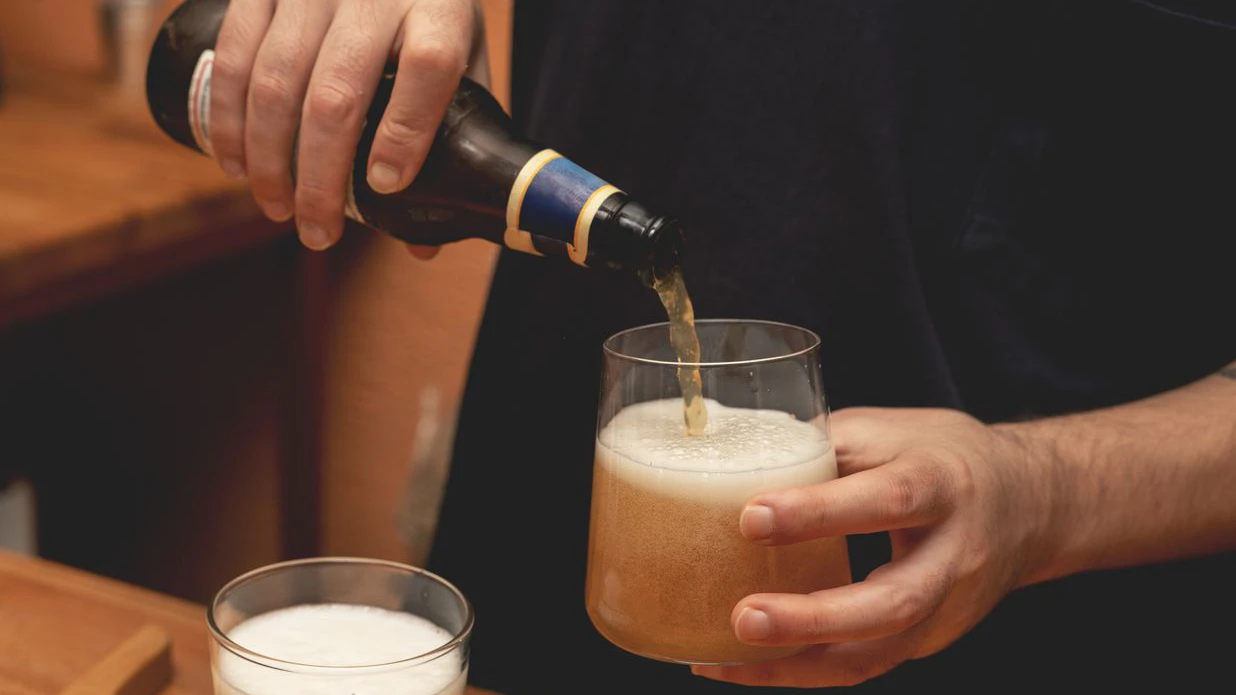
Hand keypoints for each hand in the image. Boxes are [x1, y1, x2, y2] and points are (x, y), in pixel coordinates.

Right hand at [209, 0, 485, 253]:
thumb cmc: (428, 5)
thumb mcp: (462, 53)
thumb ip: (453, 135)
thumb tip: (423, 243)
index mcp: (438, 11)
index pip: (427, 68)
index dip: (404, 134)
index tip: (385, 187)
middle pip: (338, 95)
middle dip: (320, 177)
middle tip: (317, 231)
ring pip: (277, 82)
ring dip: (270, 158)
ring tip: (275, 207)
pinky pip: (233, 53)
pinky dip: (228, 116)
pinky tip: (235, 163)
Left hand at [692, 407, 1052, 687]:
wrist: (1029, 502)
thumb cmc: (940, 456)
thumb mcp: (888, 432)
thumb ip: (820, 445)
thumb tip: (731, 453)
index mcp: (942, 483)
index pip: (887, 499)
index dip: (820, 512)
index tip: (751, 517)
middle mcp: (953, 554)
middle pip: (893, 602)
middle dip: (814, 618)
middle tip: (744, 617)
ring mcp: (946, 608)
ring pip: (879, 652)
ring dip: (799, 663)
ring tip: (728, 657)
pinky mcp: (928, 640)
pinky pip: (865, 663)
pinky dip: (803, 669)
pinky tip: (745, 665)